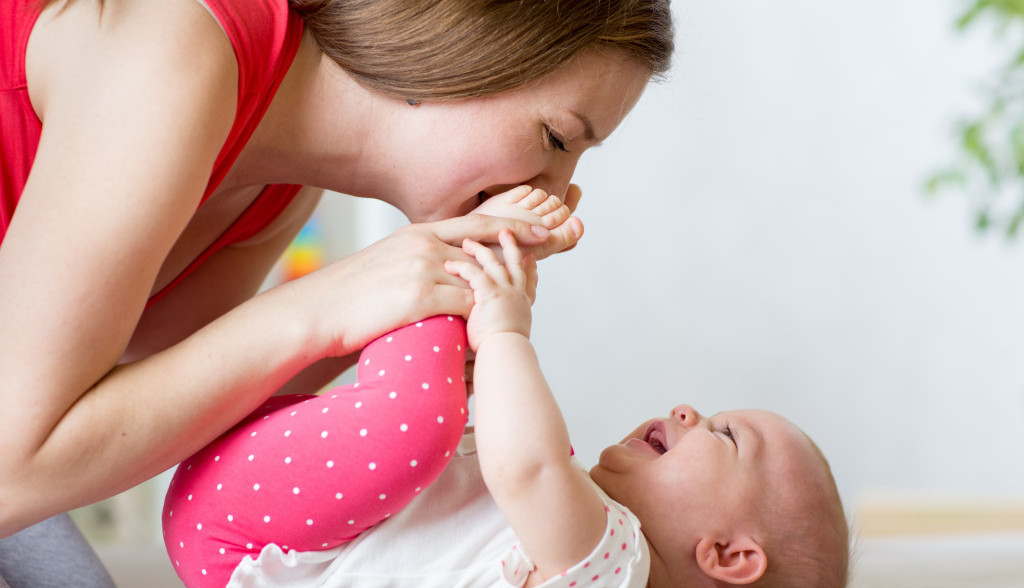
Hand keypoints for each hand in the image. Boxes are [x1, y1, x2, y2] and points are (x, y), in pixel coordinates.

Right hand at [281, 214, 549, 357]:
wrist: (315, 312)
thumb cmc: (348, 296)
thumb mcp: (386, 265)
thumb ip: (418, 261)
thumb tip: (445, 270)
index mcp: (418, 234)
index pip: (478, 222)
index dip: (515, 225)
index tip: (544, 229)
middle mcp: (424, 244)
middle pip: (488, 246)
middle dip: (523, 253)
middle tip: (553, 259)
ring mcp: (422, 268)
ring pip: (480, 280)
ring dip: (500, 297)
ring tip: (523, 307)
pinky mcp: (418, 296)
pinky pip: (465, 306)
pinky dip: (480, 319)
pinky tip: (491, 330)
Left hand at [444, 230, 536, 351]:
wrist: (505, 357)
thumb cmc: (502, 354)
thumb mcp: (510, 335)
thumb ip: (502, 328)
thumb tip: (497, 336)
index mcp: (522, 302)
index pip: (526, 277)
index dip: (526, 264)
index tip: (527, 256)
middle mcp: (516, 293)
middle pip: (514, 262)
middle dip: (510, 245)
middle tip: (505, 231)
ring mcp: (505, 291)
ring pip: (492, 262)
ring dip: (479, 250)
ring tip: (466, 242)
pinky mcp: (491, 293)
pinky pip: (475, 273)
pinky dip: (462, 268)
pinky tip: (450, 265)